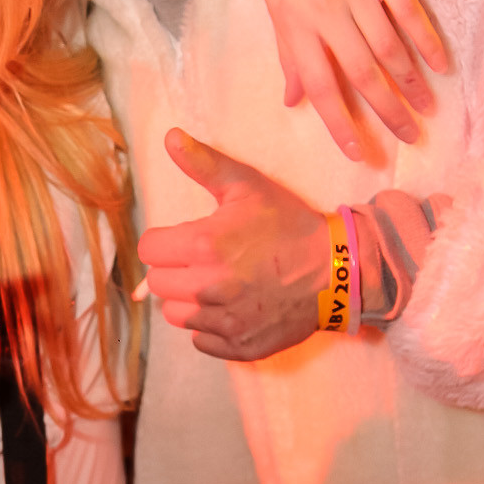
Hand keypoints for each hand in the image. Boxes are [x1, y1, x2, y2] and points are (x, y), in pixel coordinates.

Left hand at [138, 129, 328, 360]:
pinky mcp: (237, 345)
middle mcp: (208, 287)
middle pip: (157, 283)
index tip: (185, 239)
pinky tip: (232, 307)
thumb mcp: (248, 186)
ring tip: (218, 284)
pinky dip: (210, 326)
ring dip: (189, 300)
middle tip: (206, 260)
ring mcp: (223, 321)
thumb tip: (170, 137)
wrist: (335, 270)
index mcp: (204, 246)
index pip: (148, 249)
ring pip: (175, 314)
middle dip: (176, 269)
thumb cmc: (289, 225)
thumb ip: (204, 163)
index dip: (165, 241)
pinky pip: (200, 340)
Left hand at [244, 0, 445, 158]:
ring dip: (410, 83)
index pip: (320, 86)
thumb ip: (288, 52)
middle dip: (386, 112)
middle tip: (410, 140)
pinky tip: (440, 65)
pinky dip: (425, 40)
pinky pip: (407, 11)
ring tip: (428, 110)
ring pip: (388, 47)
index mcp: (293, 23)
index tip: (358, 154)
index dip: (340, 123)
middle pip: (361, 74)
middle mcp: (324, 11)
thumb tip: (293, 101)